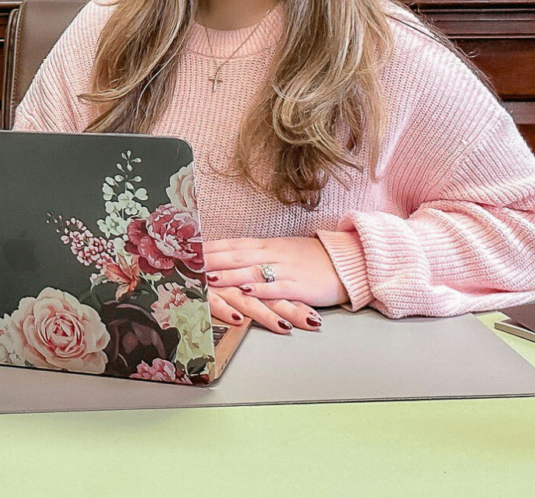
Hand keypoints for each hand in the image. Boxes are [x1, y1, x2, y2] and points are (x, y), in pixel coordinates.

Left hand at [203, 236, 348, 334]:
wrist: (347, 261)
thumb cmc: (313, 258)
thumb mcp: (283, 251)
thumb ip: (259, 255)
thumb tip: (233, 259)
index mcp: (268, 245)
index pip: (233, 244)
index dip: (210, 247)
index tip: (188, 249)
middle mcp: (274, 254)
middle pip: (237, 255)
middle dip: (212, 260)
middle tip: (189, 263)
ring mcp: (286, 269)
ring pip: (253, 271)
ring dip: (230, 275)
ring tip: (209, 278)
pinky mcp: (300, 286)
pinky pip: (278, 288)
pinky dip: (261, 290)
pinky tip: (247, 291)